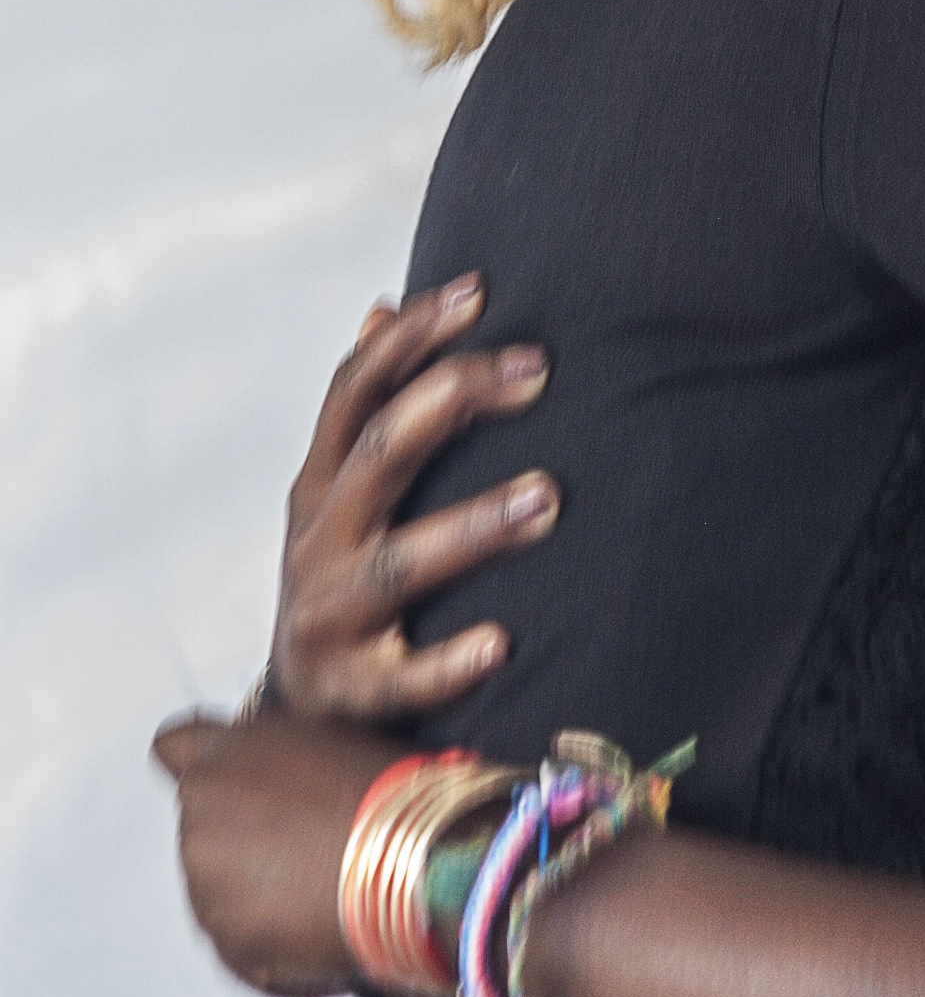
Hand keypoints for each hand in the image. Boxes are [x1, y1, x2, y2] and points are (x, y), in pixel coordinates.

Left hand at [152, 711, 397, 996]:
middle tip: (303, 840)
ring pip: (219, 880)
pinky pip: (237, 932)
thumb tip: (276, 777)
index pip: (174, 744)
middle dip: (242, 831)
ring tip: (320, 880)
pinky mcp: (220, 934)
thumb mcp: (333, 742)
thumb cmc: (390, 788)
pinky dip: (268, 929)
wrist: (418, 855)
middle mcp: (202, 808)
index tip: (223, 778)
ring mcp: (203, 876)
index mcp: (231, 749)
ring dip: (254, 883)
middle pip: (206, 822)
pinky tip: (318, 914)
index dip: (193, 759)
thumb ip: (282, 757)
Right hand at [273, 274, 558, 722]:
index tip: (478, 289)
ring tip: (548, 496)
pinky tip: (500, 641)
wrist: (304, 707)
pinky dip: (447, 662)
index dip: (411, 337)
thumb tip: (383, 306)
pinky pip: (400, 678)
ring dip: (473, 526)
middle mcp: (318, 540)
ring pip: (397, 564)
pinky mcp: (352, 691)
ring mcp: (330, 616)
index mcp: (323, 482)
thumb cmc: (350, 569)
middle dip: (452, 401)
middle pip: (378, 453)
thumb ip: (370, 406)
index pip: (355, 390)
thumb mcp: (347, 488)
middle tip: (539, 370)